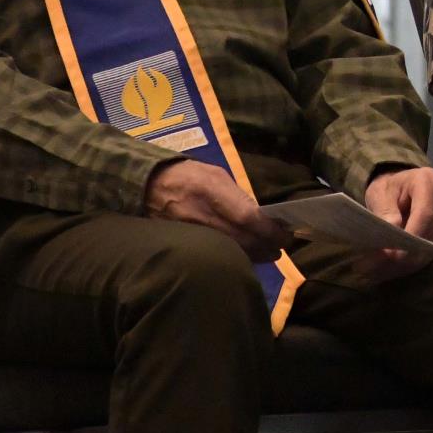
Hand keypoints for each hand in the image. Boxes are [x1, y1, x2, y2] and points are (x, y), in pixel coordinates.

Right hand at [143, 159, 293, 262]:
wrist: (148, 185)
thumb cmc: (188, 175)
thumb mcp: (216, 175)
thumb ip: (238, 196)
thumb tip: (261, 216)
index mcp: (211, 191)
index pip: (248, 217)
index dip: (269, 230)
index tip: (285, 234)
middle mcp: (201, 215)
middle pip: (242, 240)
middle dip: (266, 247)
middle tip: (280, 249)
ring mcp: (190, 233)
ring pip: (229, 252)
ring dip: (253, 255)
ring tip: (268, 254)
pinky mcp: (183, 244)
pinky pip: (214, 254)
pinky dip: (233, 257)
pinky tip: (244, 256)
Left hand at [361, 166, 432, 282]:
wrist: (401, 188)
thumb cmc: (390, 187)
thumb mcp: (381, 192)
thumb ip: (386, 208)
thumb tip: (393, 228)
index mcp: (429, 183)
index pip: (425, 214)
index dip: (411, 235)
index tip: (392, 253)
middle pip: (428, 234)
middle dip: (402, 254)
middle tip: (371, 266)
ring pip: (428, 249)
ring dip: (402, 264)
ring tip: (372, 270)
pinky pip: (427, 256)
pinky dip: (406, 266)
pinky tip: (385, 271)